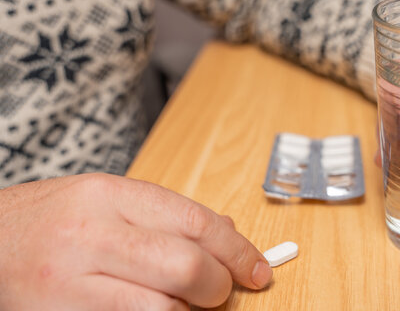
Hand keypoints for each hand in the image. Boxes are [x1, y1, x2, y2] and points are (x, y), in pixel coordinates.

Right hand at [0, 173, 271, 309]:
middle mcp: (91, 235)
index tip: (256, 268)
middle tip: (222, 291)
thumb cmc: (47, 220)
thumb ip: (163, 215)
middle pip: (186, 266)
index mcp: (108, 195)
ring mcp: (71, 283)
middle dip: (219, 286)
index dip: (236, 249)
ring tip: (185, 304)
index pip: (195, 221)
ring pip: (164, 309)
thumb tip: (226, 233)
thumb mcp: (104, 198)